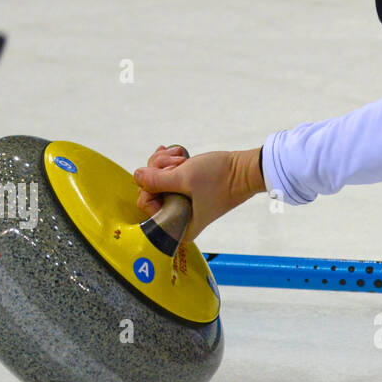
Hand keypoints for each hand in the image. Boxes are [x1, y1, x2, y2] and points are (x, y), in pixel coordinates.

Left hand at [133, 145, 265, 242]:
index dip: (150, 185)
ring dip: (164, 164)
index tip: (166, 171)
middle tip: (175, 159)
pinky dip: (170, 166)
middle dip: (157, 171)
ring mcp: (183, 206)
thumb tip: (137, 177)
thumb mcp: (183, 177)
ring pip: (159, 183)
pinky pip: (169, 180)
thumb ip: (156, 180)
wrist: (245, 170)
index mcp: (179, 227)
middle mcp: (179, 221)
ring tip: (180, 156)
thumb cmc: (220, 179)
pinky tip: (177, 155)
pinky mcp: (188, 195)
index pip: (146, 205)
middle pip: (151, 193)